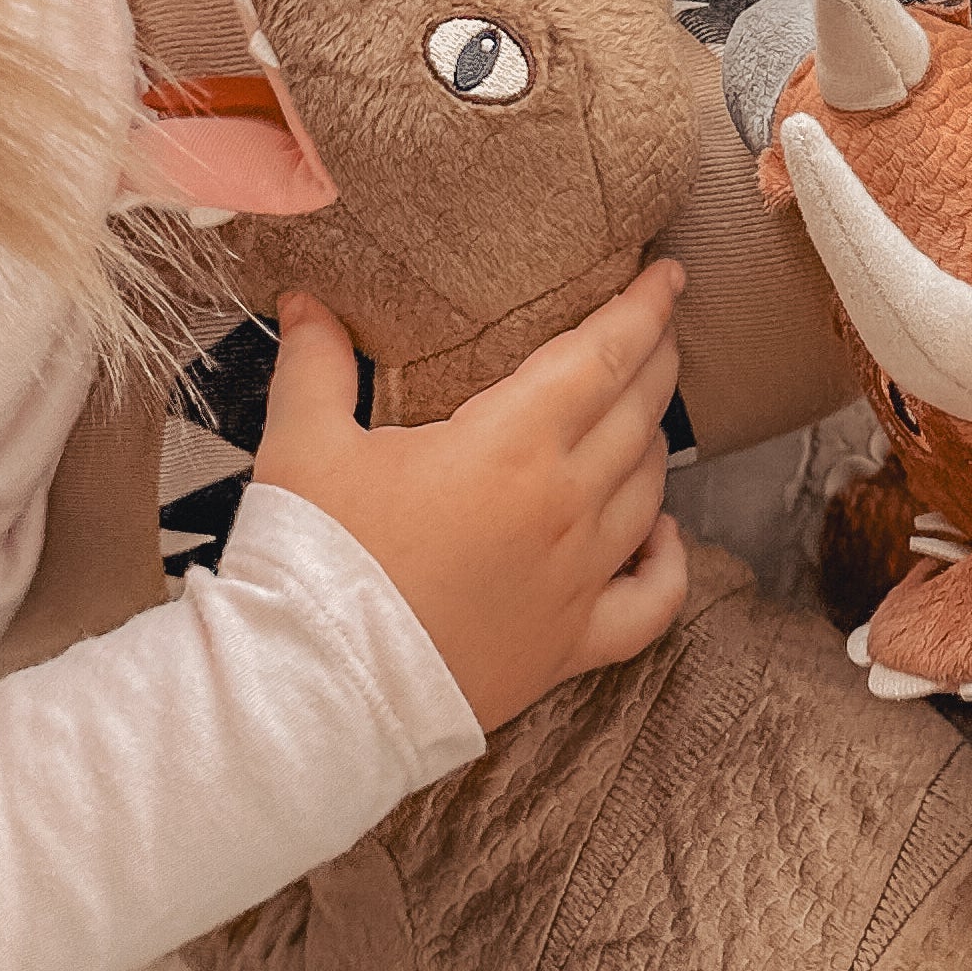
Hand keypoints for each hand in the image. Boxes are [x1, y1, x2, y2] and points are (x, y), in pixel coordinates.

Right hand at [251, 267, 688, 731]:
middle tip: (661, 323)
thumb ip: (316, 364)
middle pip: (638, 413)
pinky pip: (650, 603)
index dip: (643, 308)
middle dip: (656, 357)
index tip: (668, 274)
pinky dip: (668, 563)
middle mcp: (563, 506)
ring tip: (644, 409)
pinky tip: (663, 533)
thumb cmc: (312, 563)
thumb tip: (306, 299)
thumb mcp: (303, 446)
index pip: (603, 355)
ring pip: (648, 491)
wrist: (312, 696)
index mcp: (512, 444)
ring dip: (654, 441)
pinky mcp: (569, 646)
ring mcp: (575, 580)